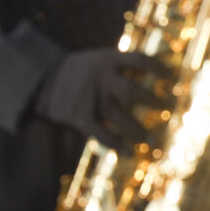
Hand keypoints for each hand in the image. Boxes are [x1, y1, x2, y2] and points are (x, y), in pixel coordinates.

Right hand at [29, 47, 169, 147]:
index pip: (139, 59)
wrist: (38, 80)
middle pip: (132, 90)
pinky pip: (102, 133)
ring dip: (138, 129)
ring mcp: (89, 97)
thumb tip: (155, 71)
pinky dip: (116, 144)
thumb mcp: (95, 59)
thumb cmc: (76, 71)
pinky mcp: (79, 116)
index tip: (172, 75)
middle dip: (154, 100)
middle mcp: (99, 77)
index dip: (158, 67)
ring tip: (151, 140)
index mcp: (106, 59)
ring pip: (120, 116)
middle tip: (169, 107)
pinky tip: (127, 152)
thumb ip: (119, 65)